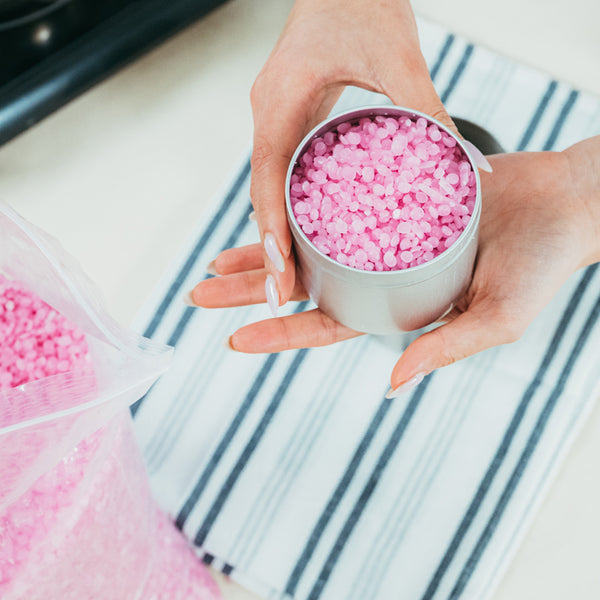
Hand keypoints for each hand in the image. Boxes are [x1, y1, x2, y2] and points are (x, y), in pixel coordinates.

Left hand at [189, 136, 599, 394]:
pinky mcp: (391, 197)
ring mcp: (383, 237)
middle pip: (305, 289)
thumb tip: (391, 386)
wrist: (564, 205)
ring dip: (264, 252)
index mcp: (399, 310)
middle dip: (252, 294)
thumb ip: (445, 349)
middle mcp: (382, 276)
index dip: (282, 335)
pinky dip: (302, 205)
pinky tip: (269, 204)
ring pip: (309, 247)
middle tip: (200, 296)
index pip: (328, 327)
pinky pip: (335, 202)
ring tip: (216, 262)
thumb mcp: (498, 318)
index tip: (235, 338)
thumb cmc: (541, 267)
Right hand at [250, 0, 455, 315]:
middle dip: (270, 248)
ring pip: (270, 190)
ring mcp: (276, 121)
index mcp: (280, 106)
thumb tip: (470, 168)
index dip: (271, 234)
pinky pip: (284, 175)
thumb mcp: (396, 56)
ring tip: (291, 279)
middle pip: (263, 196)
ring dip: (277, 235)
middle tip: (281, 295)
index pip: (267, 183)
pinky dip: (290, 210)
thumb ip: (427, 111)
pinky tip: (308, 236)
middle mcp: (269, 119)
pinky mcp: (291, 122)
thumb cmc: (359, 2)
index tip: (280, 275)